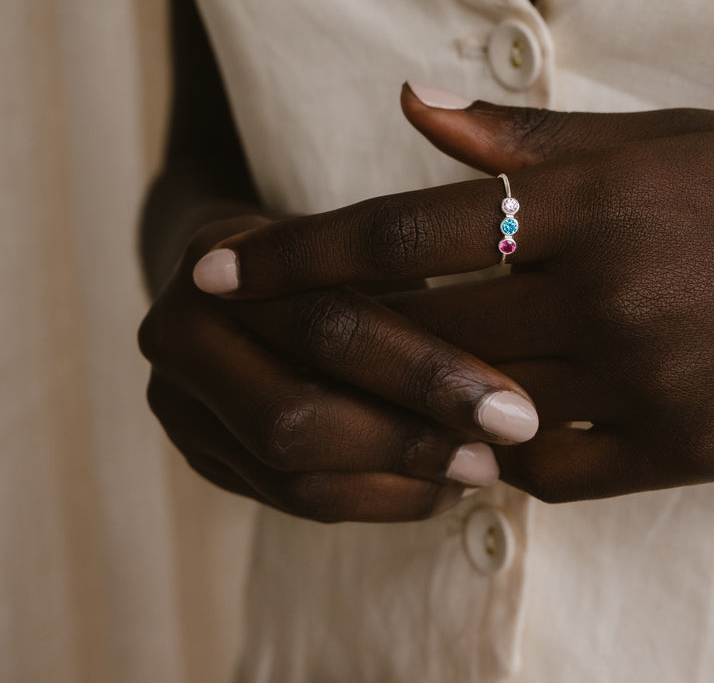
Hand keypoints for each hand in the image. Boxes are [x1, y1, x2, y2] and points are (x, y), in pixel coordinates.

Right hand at [138, 214, 539, 522]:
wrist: (243, 272)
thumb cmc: (329, 246)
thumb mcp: (361, 237)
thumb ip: (408, 276)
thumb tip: (512, 354)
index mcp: (220, 261)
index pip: (326, 328)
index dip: (424, 372)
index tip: (513, 406)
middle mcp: (174, 335)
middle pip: (295, 416)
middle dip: (410, 438)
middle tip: (502, 450)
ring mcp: (175, 405)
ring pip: (290, 474)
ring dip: (398, 483)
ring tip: (482, 473)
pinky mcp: (199, 456)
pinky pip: (289, 501)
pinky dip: (373, 501)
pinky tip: (437, 489)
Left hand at [200, 84, 713, 503]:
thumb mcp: (676, 134)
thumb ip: (537, 133)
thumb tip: (415, 104)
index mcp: (603, 198)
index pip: (406, 230)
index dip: (296, 251)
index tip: (208, 265)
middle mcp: (610, 294)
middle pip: (414, 329)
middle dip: (311, 333)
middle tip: (230, 333)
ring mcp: (646, 385)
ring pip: (470, 407)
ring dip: (397, 399)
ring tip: (337, 385)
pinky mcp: (684, 453)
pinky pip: (550, 470)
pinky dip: (495, 448)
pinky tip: (475, 426)